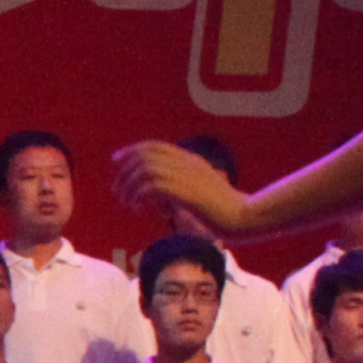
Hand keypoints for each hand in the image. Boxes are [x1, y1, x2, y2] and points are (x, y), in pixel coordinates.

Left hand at [110, 139, 248, 234]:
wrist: (246, 217)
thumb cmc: (227, 212)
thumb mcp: (203, 194)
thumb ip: (184, 191)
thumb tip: (163, 201)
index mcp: (192, 161)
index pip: (156, 146)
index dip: (133, 150)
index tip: (117, 159)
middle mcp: (187, 164)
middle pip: (146, 155)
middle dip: (126, 171)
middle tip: (118, 191)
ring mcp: (187, 177)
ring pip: (145, 170)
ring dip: (130, 186)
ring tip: (128, 204)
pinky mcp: (185, 193)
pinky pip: (152, 187)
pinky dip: (139, 196)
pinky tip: (139, 209)